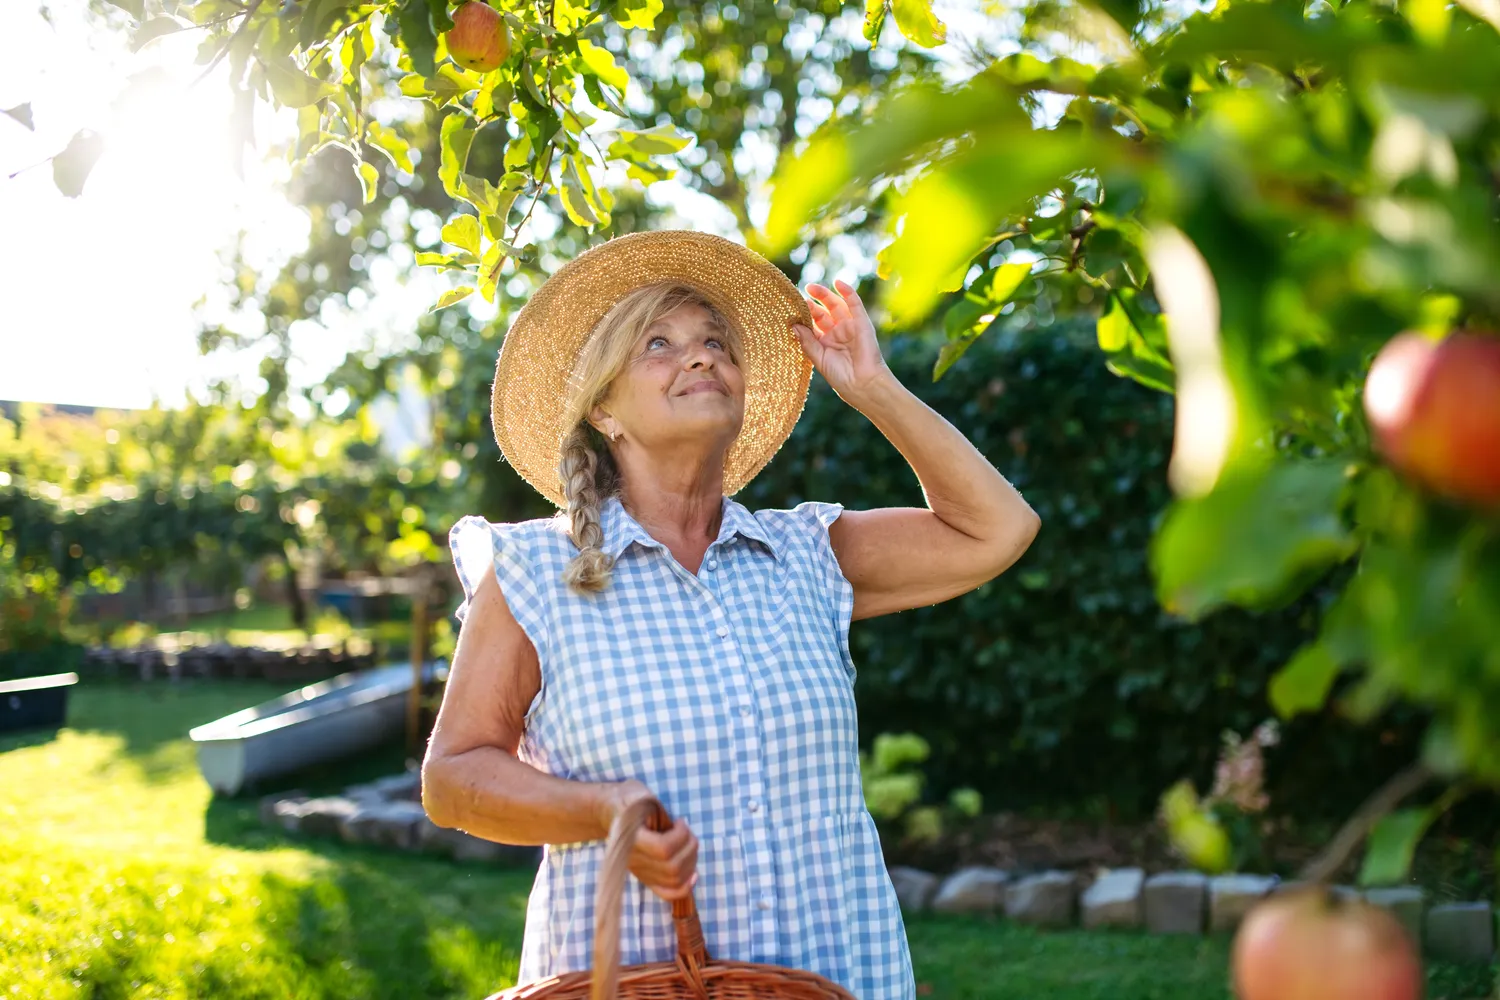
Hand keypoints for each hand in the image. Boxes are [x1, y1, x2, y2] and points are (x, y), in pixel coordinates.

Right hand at [600, 779, 698, 901]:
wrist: (611, 812)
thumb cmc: (629, 800)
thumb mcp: (639, 795)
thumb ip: (652, 808)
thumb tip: (668, 825)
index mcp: (631, 839)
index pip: (663, 849)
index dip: (680, 836)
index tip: (679, 821)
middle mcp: (635, 860)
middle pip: (672, 867)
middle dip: (690, 847)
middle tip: (687, 832)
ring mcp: (641, 872)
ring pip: (674, 881)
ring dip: (691, 862)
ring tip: (688, 844)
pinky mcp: (647, 878)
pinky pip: (667, 893)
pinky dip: (685, 887)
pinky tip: (693, 875)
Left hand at [794, 278, 894, 407]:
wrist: (862, 384)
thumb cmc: (841, 377)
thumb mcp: (819, 358)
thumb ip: (807, 341)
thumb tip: (794, 325)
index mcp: (826, 343)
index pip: (813, 325)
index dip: (803, 316)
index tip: (791, 309)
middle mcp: (838, 333)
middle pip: (823, 313)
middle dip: (812, 304)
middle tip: (800, 295)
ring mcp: (850, 327)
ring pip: (836, 306)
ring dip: (825, 295)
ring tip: (811, 287)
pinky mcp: (862, 322)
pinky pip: (855, 304)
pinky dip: (848, 292)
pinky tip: (837, 283)